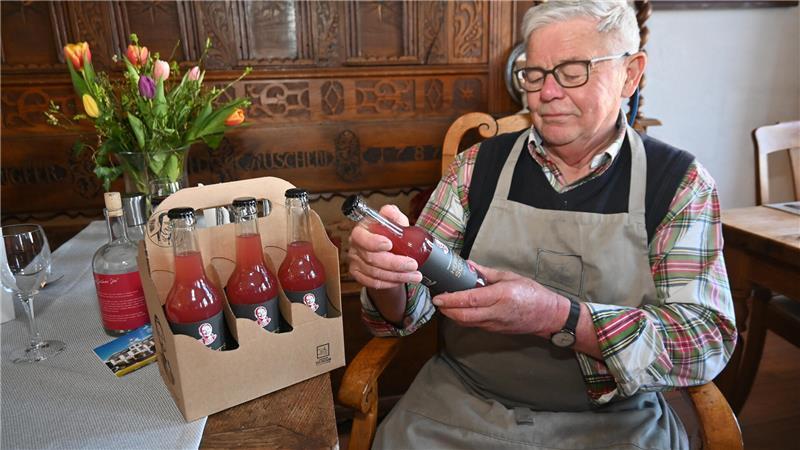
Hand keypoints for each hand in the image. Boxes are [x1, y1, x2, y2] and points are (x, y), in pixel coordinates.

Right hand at [347, 204, 422, 289]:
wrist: (387, 253)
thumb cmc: (390, 235)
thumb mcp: (396, 222)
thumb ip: (393, 215)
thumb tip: (389, 211)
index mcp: (361, 230)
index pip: (361, 236)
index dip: (373, 242)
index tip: (390, 244)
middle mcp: (355, 246)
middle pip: (371, 258)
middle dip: (395, 263)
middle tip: (413, 265)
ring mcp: (355, 261)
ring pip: (375, 273)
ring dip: (397, 275)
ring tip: (415, 275)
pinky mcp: (358, 275)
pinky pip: (374, 283)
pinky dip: (390, 283)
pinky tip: (402, 279)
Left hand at [433, 262, 565, 335]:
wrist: (548, 316)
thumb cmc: (533, 293)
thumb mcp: (510, 277)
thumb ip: (486, 273)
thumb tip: (468, 265)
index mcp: (501, 296)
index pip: (470, 300)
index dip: (451, 300)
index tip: (438, 296)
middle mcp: (496, 312)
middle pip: (464, 316)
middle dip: (446, 310)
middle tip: (437, 301)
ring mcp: (495, 324)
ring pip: (467, 322)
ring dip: (452, 315)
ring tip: (444, 304)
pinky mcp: (495, 330)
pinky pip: (474, 325)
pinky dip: (463, 318)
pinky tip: (459, 310)